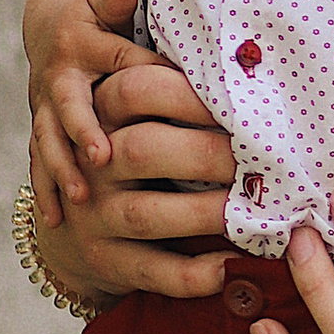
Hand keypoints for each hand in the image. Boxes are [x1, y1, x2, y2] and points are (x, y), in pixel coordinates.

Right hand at [26, 0, 158, 216]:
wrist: (53, 22)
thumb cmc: (101, 13)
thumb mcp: (108, 0)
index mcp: (84, 42)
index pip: (124, 64)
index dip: (149, 83)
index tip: (179, 104)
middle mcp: (60, 76)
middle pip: (72, 105)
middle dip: (85, 132)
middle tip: (104, 157)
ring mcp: (47, 105)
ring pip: (51, 138)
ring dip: (63, 169)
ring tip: (80, 199)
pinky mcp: (43, 126)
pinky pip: (41, 159)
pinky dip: (48, 189)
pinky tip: (59, 221)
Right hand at [35, 62, 235, 303]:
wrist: (70, 228)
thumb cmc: (131, 156)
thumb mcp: (138, 116)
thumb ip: (176, 92)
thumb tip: (247, 60)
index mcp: (102, 113)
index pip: (136, 89)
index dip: (187, 92)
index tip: (241, 101)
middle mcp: (93, 163)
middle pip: (142, 150)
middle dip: (206, 153)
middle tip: (264, 159)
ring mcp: (94, 215)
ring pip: (146, 214)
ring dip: (206, 212)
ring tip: (258, 212)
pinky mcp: (106, 260)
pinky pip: (151, 270)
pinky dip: (193, 273)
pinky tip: (233, 266)